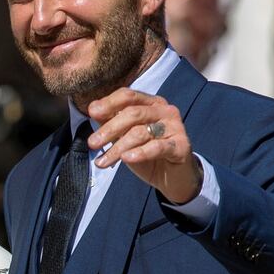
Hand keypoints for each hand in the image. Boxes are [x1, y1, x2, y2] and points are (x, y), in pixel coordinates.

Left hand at [88, 89, 202, 204]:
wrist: (173, 178)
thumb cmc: (148, 154)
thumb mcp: (126, 136)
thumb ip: (112, 122)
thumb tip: (94, 109)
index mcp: (152, 103)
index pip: (129, 96)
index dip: (109, 103)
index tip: (92, 113)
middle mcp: (165, 111)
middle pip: (133, 113)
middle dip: (109, 128)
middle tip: (92, 143)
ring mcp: (175, 127)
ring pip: (141, 132)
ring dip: (118, 147)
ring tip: (102, 161)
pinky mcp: (181, 146)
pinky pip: (157, 147)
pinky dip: (140, 153)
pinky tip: (126, 159)